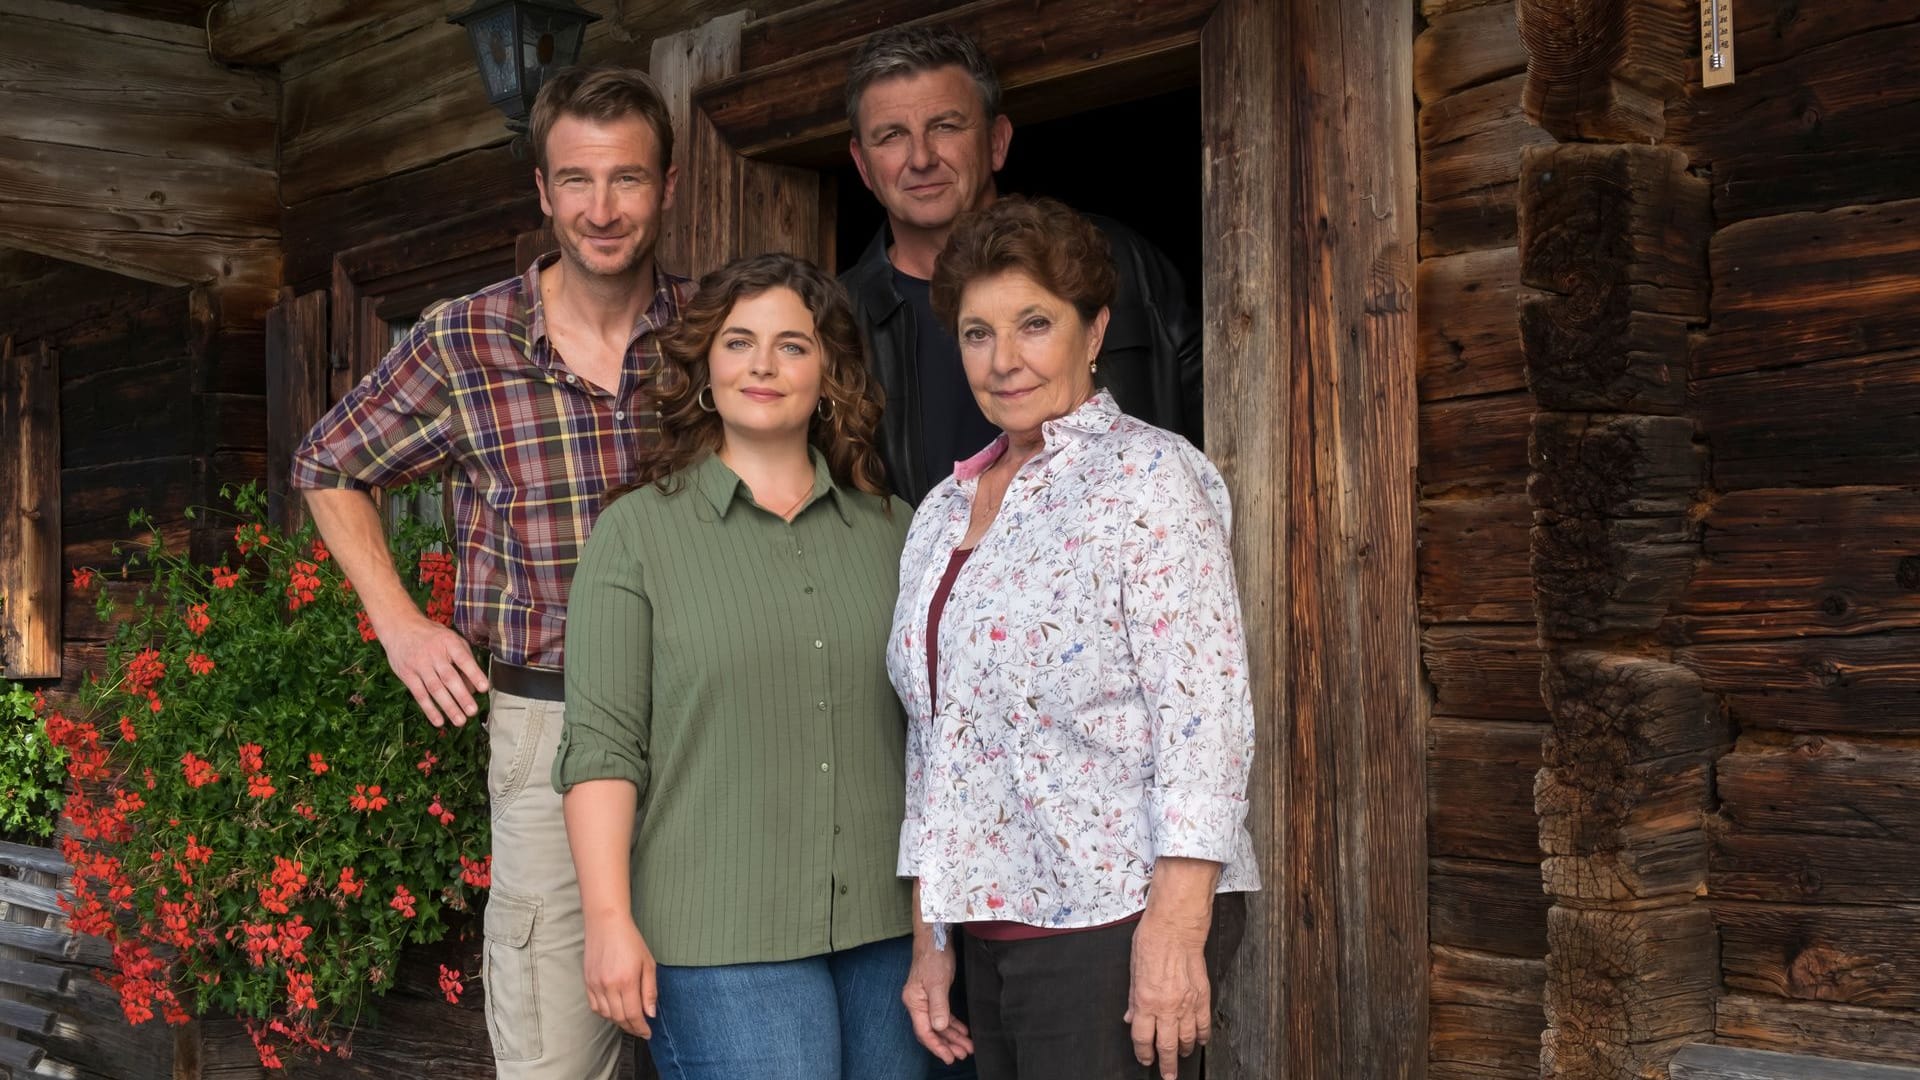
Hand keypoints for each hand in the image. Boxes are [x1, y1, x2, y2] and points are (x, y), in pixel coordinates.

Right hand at [376, 611, 488, 726]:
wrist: (399, 627)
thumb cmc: (432, 636)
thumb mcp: (451, 638)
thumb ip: (464, 658)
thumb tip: (474, 686)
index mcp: (448, 642)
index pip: (463, 659)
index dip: (474, 674)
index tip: (485, 688)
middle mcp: (434, 654)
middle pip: (449, 677)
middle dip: (462, 696)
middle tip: (473, 711)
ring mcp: (418, 665)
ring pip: (435, 689)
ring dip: (448, 707)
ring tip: (460, 721)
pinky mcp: (407, 674)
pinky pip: (419, 694)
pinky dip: (429, 709)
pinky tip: (439, 721)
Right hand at [584, 915, 657, 1038]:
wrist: (606, 924)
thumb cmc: (630, 941)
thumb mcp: (648, 963)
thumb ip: (650, 990)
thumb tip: (650, 1013)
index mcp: (626, 981)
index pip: (633, 1015)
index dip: (641, 1028)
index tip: (648, 1033)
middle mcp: (609, 985)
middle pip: (619, 1018)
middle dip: (631, 1027)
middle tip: (641, 1029)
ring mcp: (596, 984)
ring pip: (606, 1015)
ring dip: (619, 1022)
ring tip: (629, 1020)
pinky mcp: (587, 982)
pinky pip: (595, 1006)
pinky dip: (605, 1013)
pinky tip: (614, 1011)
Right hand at [902, 936, 972, 1063]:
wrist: (935, 936)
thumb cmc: (934, 957)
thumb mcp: (938, 982)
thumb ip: (938, 1006)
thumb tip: (939, 1028)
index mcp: (914, 1002)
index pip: (924, 1031)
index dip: (937, 1047)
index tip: (949, 1058)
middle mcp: (917, 1003)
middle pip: (932, 1031)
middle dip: (947, 1044)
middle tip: (963, 1055)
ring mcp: (925, 999)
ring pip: (938, 1024)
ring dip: (952, 1036)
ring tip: (966, 1047)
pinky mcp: (934, 993)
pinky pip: (942, 1015)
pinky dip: (952, 1024)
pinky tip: (962, 1031)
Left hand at [1127, 911, 1211, 1078]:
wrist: (1176, 927)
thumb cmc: (1151, 941)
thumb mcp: (1132, 970)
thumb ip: (1133, 999)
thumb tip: (1132, 1017)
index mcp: (1145, 1002)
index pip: (1143, 1038)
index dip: (1143, 1053)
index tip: (1144, 1059)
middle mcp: (1166, 1007)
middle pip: (1167, 1046)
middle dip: (1167, 1065)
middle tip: (1168, 1075)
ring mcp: (1187, 1003)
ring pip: (1187, 1038)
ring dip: (1185, 1051)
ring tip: (1183, 1058)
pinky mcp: (1202, 996)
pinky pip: (1203, 1023)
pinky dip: (1202, 1035)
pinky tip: (1201, 1041)